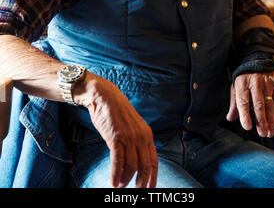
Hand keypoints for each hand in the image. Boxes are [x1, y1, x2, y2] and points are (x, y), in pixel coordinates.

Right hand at [74, 73, 157, 187]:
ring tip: (119, 186)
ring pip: (132, 167)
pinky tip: (113, 182)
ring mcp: (129, 137)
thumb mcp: (132, 127)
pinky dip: (116, 175)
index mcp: (147, 134)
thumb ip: (136, 142)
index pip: (154, 161)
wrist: (104, 96)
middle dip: (141, 183)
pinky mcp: (116, 137)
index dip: (152, 178)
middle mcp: (141, 136)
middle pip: (145, 167)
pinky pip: (118, 162)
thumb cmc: (116, 113)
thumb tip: (135, 163)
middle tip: (134, 192)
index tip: (149, 189)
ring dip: (125, 181)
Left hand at [226, 71, 273, 137]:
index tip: (247, 126)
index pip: (243, 101)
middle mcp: (254, 83)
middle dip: (261, 121)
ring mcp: (266, 82)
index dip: (245, 115)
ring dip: (270, 120)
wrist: (256, 58)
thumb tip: (229, 118)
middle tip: (262, 133)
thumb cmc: (244, 76)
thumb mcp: (236, 87)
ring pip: (269, 104)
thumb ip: (234, 103)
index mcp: (241, 84)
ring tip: (269, 132)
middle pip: (258, 104)